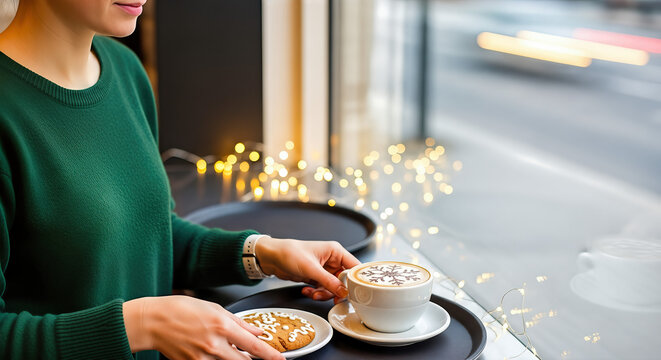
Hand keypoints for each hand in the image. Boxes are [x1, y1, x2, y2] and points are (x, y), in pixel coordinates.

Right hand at [123, 296, 284, 359]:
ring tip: (231, 349)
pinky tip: (217, 352)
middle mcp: (214, 345)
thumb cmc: (181, 309)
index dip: (270, 355)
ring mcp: (202, 358)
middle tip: (261, 358)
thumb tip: (257, 332)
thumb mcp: (214, 309)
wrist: (152, 321)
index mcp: (222, 326)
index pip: (254, 346)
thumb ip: (238, 323)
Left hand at [255, 237, 359, 302]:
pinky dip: (316, 293)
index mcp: (335, 251)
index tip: (353, 292)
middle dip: (336, 291)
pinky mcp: (316, 277)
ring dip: (324, 294)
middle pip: (344, 280)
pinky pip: (323, 289)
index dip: (355, 280)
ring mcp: (324, 269)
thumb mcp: (311, 269)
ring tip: (314, 294)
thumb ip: (329, 281)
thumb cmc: (290, 253)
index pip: (354, 267)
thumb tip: (343, 292)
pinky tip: (307, 291)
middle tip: (333, 298)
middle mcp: (332, 260)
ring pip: (333, 287)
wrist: (271, 258)